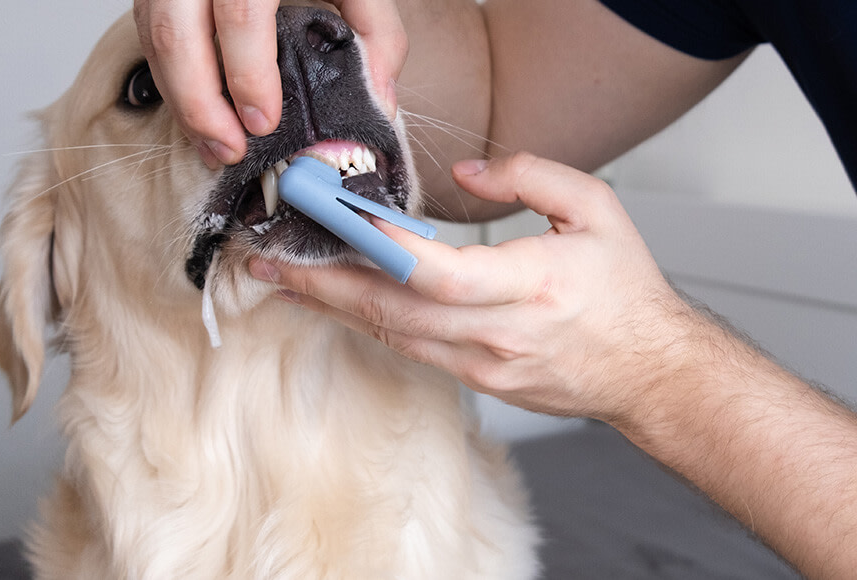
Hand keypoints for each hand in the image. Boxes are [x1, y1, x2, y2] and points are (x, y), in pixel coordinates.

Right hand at [133, 0, 406, 167]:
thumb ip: (376, 33)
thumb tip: (380, 103)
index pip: (239, 13)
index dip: (248, 74)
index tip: (264, 123)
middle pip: (176, 34)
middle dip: (199, 105)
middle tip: (230, 151)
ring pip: (154, 39)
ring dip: (181, 102)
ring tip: (216, 147)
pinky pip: (149, 38)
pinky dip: (172, 84)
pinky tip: (201, 118)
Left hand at [249, 153, 694, 422]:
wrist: (649, 372)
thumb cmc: (625, 295)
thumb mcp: (596, 209)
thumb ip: (528, 174)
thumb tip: (465, 173)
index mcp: (529, 285)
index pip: (436, 272)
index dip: (378, 248)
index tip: (331, 225)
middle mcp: (496, 333)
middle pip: (391, 310)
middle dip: (322, 285)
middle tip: (269, 263)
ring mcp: (482, 364)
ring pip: (391, 335)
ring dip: (334, 307)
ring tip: (284, 282)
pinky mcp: (475, 378)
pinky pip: (409, 349)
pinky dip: (368, 325)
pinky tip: (338, 306)